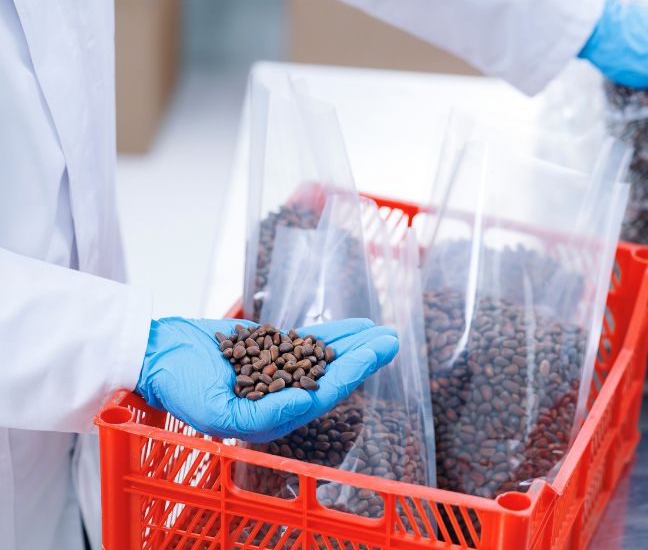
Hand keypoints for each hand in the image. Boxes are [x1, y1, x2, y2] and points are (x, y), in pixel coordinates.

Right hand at [135, 317, 397, 441]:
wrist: (158, 354)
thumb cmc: (181, 387)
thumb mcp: (217, 410)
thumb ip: (264, 414)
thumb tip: (306, 404)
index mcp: (273, 419)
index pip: (321, 396)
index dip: (350, 374)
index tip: (372, 354)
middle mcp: (282, 398)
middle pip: (332, 376)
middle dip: (363, 357)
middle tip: (391, 339)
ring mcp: (280, 371)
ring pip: (326, 356)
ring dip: (355, 344)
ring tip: (383, 330)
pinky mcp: (274, 349)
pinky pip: (310, 341)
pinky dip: (334, 332)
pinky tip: (357, 326)